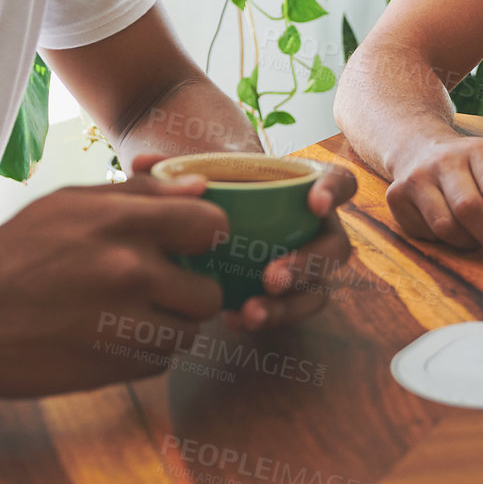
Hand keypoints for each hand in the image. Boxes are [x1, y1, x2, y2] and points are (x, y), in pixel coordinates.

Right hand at [0, 171, 228, 397]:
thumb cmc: (11, 255)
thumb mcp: (67, 204)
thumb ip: (138, 194)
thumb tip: (199, 185)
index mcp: (120, 222)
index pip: (212, 225)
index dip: (206, 236)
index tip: (189, 244)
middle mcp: (130, 272)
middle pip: (209, 291)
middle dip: (190, 291)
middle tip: (161, 287)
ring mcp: (123, 325)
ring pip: (188, 332)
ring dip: (170, 326)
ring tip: (129, 313)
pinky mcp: (112, 369)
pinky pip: (160, 362)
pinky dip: (145, 352)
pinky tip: (109, 336)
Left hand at [131, 153, 358, 331]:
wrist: (216, 221)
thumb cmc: (219, 188)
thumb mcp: (202, 175)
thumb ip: (174, 168)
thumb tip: (143, 164)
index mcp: (307, 187)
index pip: (339, 182)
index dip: (334, 192)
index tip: (314, 204)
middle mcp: (318, 228)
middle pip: (335, 247)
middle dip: (308, 265)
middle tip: (271, 277)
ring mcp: (310, 264)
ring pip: (318, 290)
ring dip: (290, 305)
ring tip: (251, 312)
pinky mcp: (293, 294)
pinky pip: (292, 311)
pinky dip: (267, 318)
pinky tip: (234, 319)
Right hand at [383, 133, 482, 253]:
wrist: (417, 146)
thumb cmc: (469, 165)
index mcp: (478, 149)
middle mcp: (444, 159)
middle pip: (468, 209)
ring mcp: (416, 176)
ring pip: (445, 226)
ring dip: (466, 242)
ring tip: (474, 237)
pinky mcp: (396, 195)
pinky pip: (424, 233)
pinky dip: (441, 240)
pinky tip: (447, 226)